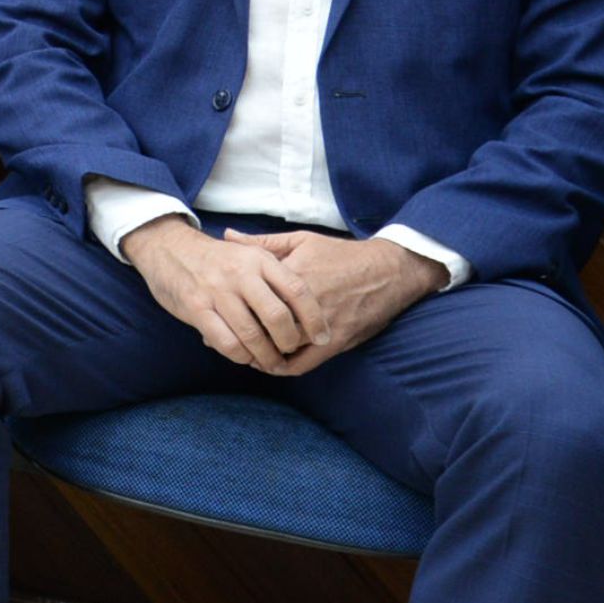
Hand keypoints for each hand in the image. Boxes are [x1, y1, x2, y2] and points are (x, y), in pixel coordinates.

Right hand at [119, 218, 320, 370]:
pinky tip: (245, 356)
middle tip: (292, 352)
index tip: (323, 338)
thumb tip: (312, 303)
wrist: (168, 248)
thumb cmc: (216, 258)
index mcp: (258, 259)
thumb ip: (276, 272)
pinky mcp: (196, 308)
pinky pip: (226, 342)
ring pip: (252, 335)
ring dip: (267, 356)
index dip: (314, 318)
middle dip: (290, 342)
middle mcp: (239, 274)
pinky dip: (241, 356)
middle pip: (277, 316)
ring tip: (272, 363)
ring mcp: (216, 291)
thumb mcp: (249, 252)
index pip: (297, 290)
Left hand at [221, 229, 447, 372]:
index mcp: (292, 275)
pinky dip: (284, 367)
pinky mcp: (337, 342)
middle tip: (223, 334)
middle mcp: (305, 303)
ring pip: (281, 347)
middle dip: (242, 332)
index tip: (214, 308)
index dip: (231, 306)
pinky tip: (271, 364)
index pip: (252, 296)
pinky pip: (305, 363)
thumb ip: (262, 243)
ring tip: (244, 351)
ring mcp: (322, 325)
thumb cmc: (341, 254)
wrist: (389, 271)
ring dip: (261, 352)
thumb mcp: (300, 241)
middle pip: (263, 325)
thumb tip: (227, 236)